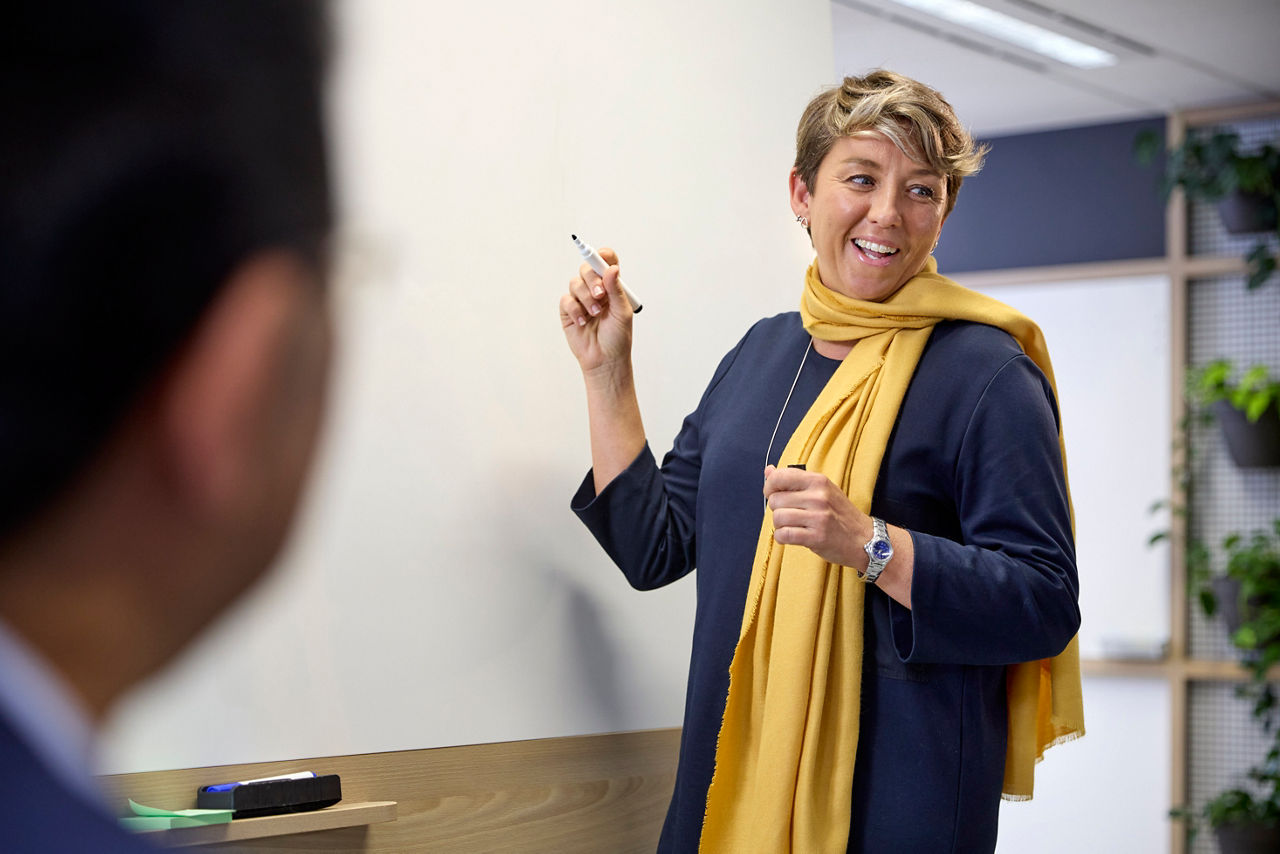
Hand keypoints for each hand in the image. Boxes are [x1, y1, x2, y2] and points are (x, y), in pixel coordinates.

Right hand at [559, 247, 633, 374]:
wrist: (605, 360)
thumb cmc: (618, 338)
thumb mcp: (622, 312)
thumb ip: (616, 289)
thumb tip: (612, 269)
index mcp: (611, 286)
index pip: (605, 262)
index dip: (602, 256)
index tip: (602, 257)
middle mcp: (596, 289)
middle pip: (586, 268)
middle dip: (592, 279)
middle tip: (600, 295)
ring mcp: (581, 299)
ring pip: (575, 283)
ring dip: (585, 298)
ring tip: (595, 314)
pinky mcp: (569, 311)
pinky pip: (566, 300)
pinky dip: (575, 309)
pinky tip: (583, 322)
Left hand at [763, 465, 871, 569]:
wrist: (865, 539)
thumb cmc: (840, 514)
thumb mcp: (822, 490)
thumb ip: (795, 480)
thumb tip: (769, 470)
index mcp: (818, 481)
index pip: (780, 476)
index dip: (770, 487)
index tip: (773, 494)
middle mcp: (818, 496)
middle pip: (775, 500)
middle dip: (776, 509)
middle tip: (790, 514)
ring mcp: (818, 517)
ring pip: (777, 518)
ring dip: (779, 525)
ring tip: (792, 526)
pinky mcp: (816, 537)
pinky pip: (783, 535)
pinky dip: (781, 537)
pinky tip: (790, 537)